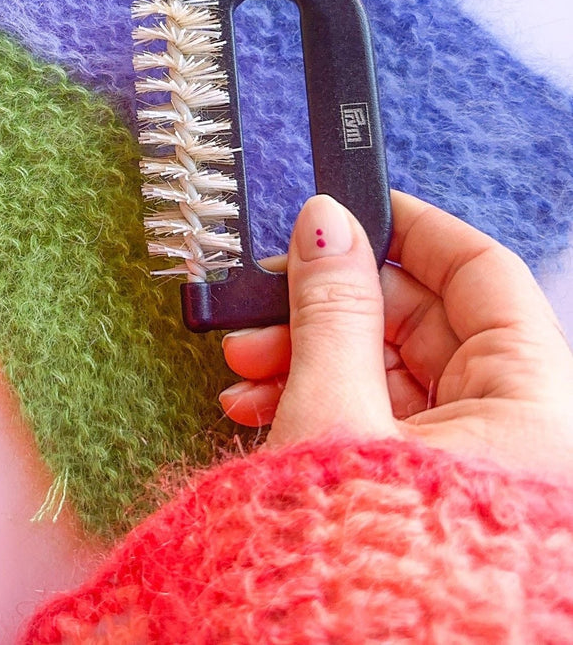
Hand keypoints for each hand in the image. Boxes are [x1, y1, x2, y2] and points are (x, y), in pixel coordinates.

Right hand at [219, 191, 572, 478]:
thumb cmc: (360, 571)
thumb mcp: (334, 417)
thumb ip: (330, 311)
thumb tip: (325, 223)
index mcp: (534, 413)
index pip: (485, 275)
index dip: (412, 230)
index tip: (347, 208)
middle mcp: (519, 434)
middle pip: (428, 324)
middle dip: (330, 310)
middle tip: (263, 303)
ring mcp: (475, 463)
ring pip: (395, 372)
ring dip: (311, 358)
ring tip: (244, 370)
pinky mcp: (435, 489)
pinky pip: (384, 419)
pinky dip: (324, 403)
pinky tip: (260, 405)